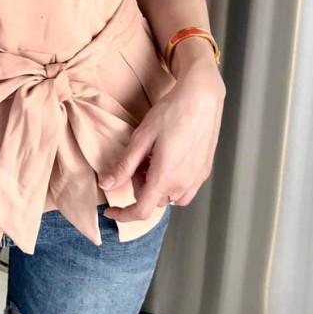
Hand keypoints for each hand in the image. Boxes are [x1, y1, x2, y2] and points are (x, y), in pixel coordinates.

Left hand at [98, 58, 225, 219]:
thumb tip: (107, 185)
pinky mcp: (205, 171)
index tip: (110, 210)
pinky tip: (169, 157)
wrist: (201, 98)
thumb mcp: (141, 138)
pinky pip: (185, 188)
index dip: (123, 215)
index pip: (142, 211)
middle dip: (141, 186)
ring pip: (170, 196)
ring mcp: (197, 179)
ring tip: (154, 157)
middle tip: (139, 158)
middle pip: (154, 200)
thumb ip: (124, 166)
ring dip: (158, 185)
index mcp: (165, 178)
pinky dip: (172, 181)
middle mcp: (184, 184)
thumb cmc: (171, 113)